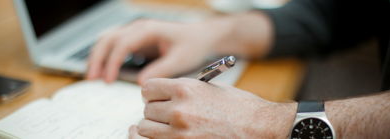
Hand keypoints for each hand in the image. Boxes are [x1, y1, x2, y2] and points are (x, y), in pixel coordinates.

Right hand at [87, 12, 272, 84]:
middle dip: (97, 58)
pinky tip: (104, 71)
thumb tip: (141, 83)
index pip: (122, 44)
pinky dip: (106, 57)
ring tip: (93, 76)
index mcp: (149, 29)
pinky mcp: (137, 40)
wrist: (202, 36)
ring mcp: (136, 32)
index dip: (112, 62)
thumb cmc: (193, 44)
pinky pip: (115, 45)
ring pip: (108, 40)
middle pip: (108, 38)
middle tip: (92, 78)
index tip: (108, 79)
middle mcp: (139, 27)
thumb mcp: (180, 59)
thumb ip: (161, 70)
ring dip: (98, 56)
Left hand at [129, 78, 296, 138]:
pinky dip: (160, 138)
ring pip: (146, 128)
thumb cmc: (240, 108)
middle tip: (166, 112)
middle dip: (155, 110)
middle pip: (146, 109)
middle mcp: (179, 110)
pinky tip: (170, 134)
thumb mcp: (210, 87)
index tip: (156, 96)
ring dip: (155, 126)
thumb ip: (184, 88)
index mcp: (185, 89)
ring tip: (169, 125)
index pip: (147, 88)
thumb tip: (165, 92)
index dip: (152, 92)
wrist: (260, 128)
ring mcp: (180, 133)